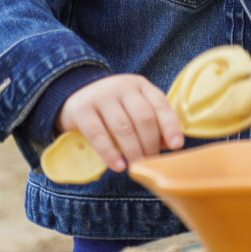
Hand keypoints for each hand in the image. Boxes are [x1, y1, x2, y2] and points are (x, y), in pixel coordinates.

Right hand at [56, 74, 183, 172]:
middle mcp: (122, 87)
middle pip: (144, 118)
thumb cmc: (111, 107)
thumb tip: (170, 144)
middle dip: (151, 144)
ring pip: (124, 127)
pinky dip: (110, 153)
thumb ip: (152, 121)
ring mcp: (101, 97)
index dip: (170, 126)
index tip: (177, 146)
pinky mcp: (82, 110)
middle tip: (151, 162)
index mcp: (140, 85)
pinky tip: (119, 166)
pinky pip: (98, 134)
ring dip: (133, 151)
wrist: (73, 95)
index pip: (160, 104)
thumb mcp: (132, 107)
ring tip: (137, 166)